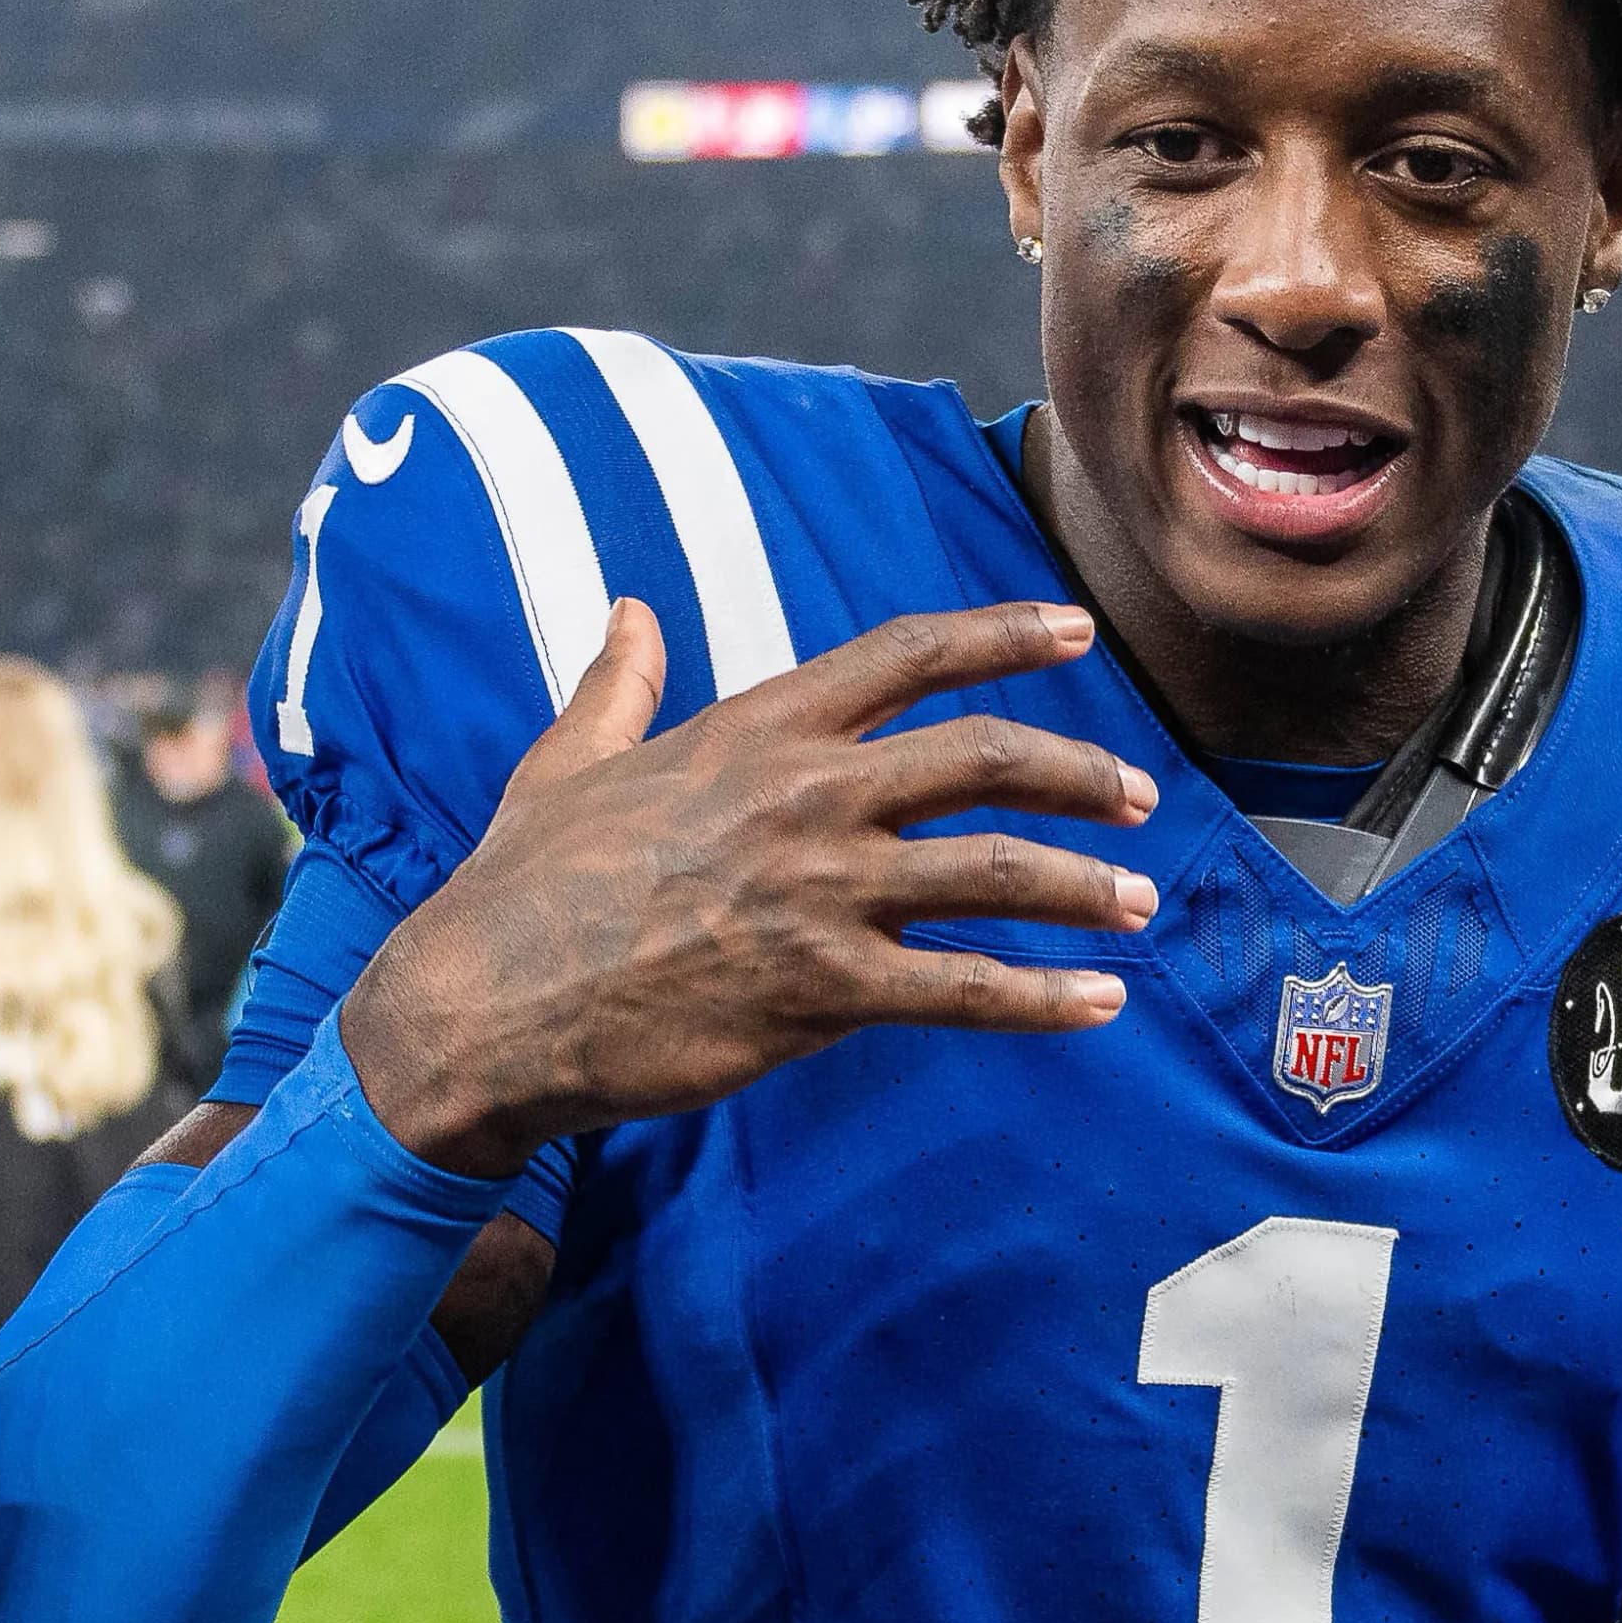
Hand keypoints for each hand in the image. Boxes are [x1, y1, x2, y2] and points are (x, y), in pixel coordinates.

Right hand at [341, 599, 1160, 1178]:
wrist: (480, 1008)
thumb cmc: (521, 886)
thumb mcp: (568, 760)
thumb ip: (618, 684)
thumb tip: (633, 614)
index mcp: (756, 729)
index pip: (908, 654)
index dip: (1004, 635)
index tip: (1075, 631)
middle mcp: (805, 796)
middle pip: (984, 755)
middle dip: (1081, 772)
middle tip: (1140, 796)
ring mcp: (819, 893)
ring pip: (996, 873)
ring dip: (1085, 886)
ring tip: (1141, 903)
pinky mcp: (820, 991)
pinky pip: (963, 988)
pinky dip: (1043, 997)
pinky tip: (1099, 1002)